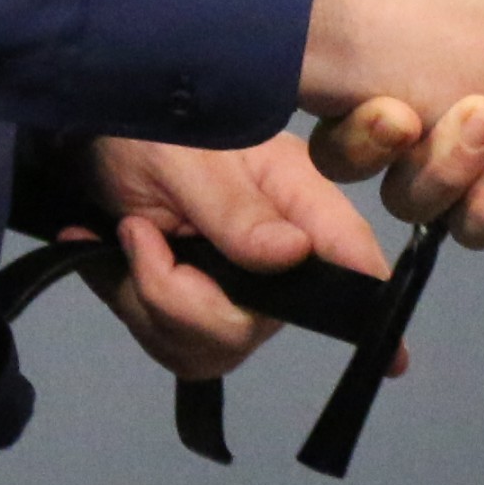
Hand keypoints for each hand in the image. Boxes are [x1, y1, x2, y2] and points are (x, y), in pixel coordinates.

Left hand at [64, 131, 400, 383]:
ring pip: (209, 348)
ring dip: (150, 304)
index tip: (396, 360)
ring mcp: (235, 284)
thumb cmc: (148, 125)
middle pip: (253, 325)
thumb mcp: (186, 157)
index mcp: (292, 196)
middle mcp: (275, 249)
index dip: (372, 303)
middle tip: (140, 238)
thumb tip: (294, 255)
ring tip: (129, 240)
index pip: (345, 253)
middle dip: (182, 301)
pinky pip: (174, 347)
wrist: (86, 133)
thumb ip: (235, 210)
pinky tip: (117, 258)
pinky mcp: (194, 306)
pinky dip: (132, 308)